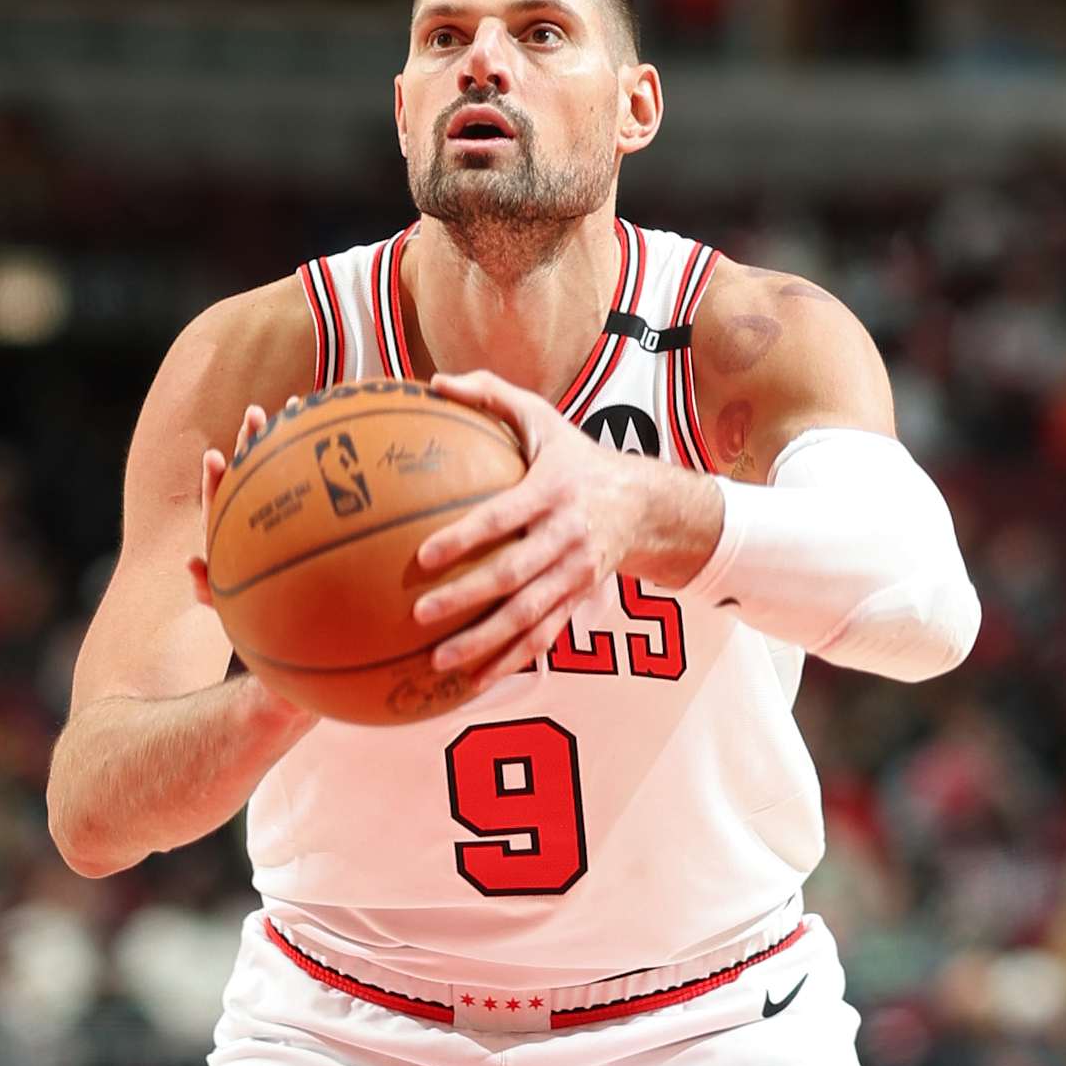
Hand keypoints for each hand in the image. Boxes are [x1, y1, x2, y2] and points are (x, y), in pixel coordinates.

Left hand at [188, 396, 301, 607]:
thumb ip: (207, 588)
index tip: (216, 458)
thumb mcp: (228, 603)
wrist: (288, 619)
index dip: (215, 478)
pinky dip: (317, 458)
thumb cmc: (256, 611)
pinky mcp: (303, 510)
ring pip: (277, 469)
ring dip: (284, 439)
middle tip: (255, 414)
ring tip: (292, 405)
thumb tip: (190, 562)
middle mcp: (251, 512)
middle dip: (249, 442)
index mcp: (229, 530)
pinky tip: (334, 434)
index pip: (217, 499)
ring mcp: (278, 507)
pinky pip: (310, 481)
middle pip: (246, 470)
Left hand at [410, 368, 644, 682]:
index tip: (424, 554)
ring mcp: (576, 574)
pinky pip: (543, 636)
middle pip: (515, 575)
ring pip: (529, 616)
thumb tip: (435, 382)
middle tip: (421, 614)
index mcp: (553, 492)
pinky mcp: (579, 600)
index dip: (467, 536)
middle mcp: (567, 537)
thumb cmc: (576, 456)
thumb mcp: (543, 416)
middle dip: (468, 597)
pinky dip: (510, 661)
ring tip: (440, 663)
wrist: (643, 503)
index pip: (504, 516)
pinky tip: (474, 683)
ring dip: (485, 644)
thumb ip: (491, 395)